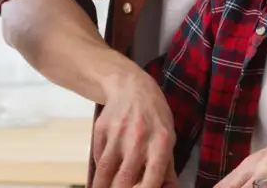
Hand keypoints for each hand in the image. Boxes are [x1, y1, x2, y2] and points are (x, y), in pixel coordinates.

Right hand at [91, 73, 175, 187]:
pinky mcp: (101, 129)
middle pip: (124, 178)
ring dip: (101, 186)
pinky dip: (100, 168)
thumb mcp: (168, 139)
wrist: (132, 88)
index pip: (151, 179)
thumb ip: (167, 168)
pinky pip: (98, 157)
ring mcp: (117, 133)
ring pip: (105, 170)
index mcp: (161, 144)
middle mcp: (138, 139)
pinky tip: (103, 173)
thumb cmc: (155, 118)